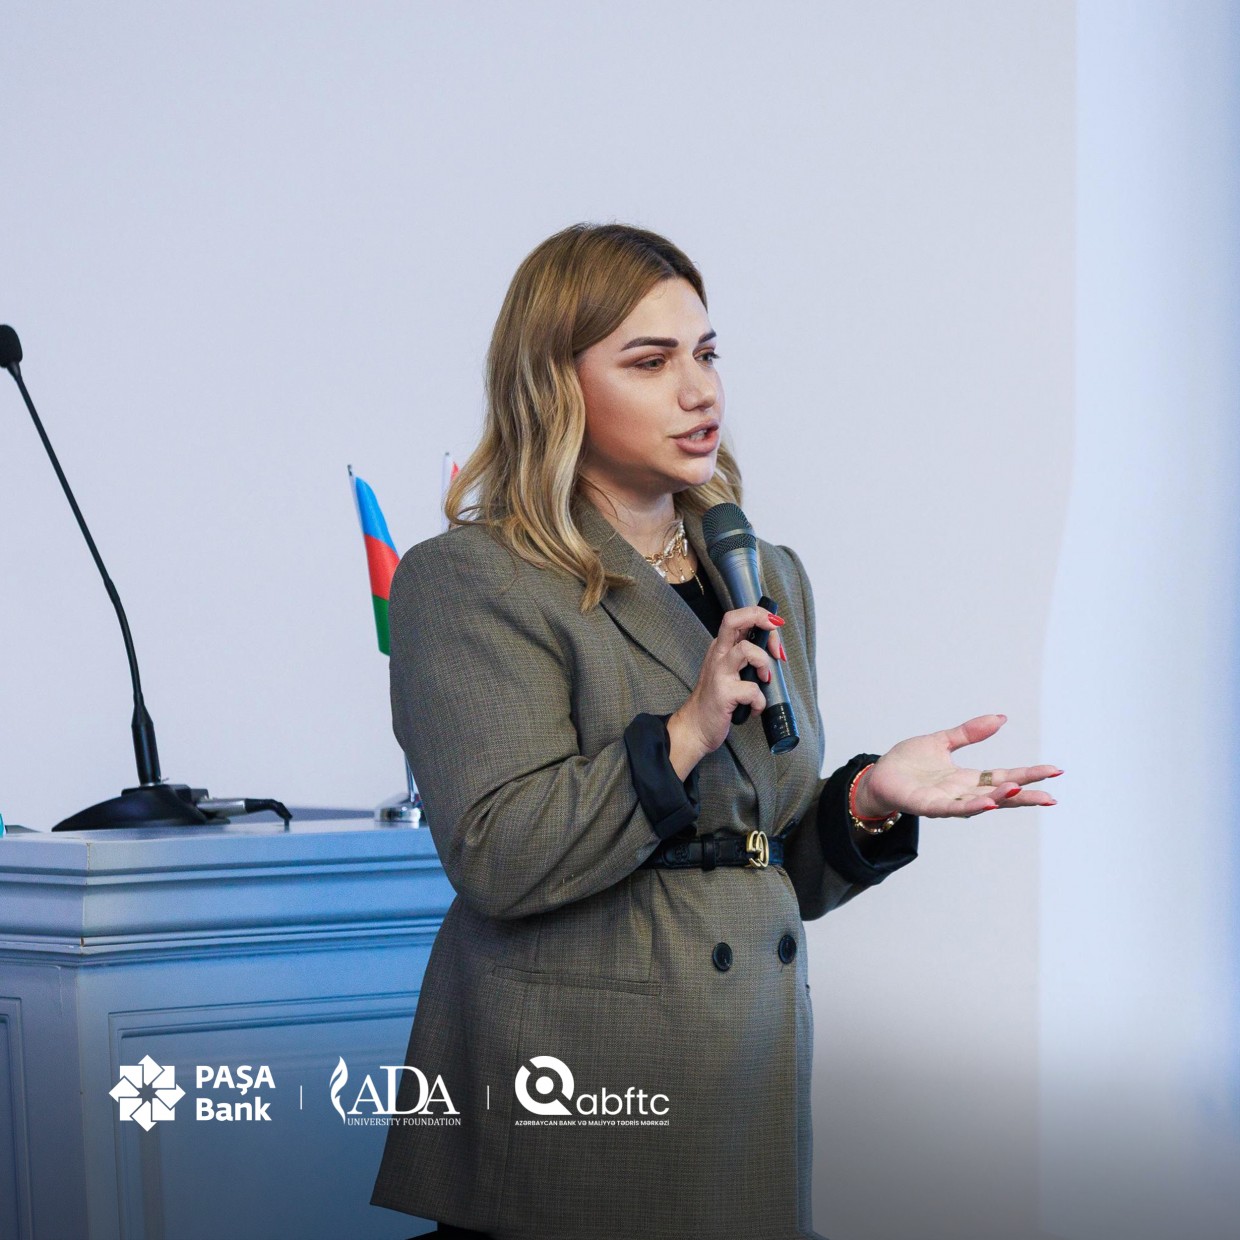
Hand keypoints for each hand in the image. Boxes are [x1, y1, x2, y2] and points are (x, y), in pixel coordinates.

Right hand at [666, 605, 782, 775]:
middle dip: (761, 621)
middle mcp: (718, 655)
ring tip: (765, 680)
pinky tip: (753, 708)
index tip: (775, 627)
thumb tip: (775, 649)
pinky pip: (752, 690)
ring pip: (746, 650)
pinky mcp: (724, 694)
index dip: (760, 616)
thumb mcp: (729, 670)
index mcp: (721, 647)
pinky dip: (760, 701)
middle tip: (775, 644)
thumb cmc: (717, 699)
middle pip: (733, 620)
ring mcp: (719, 673)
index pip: (737, 617)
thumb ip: (746, 656)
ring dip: (764, 664)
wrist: (695, 726)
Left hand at [854, 713, 1060, 819]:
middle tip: (1051, 797)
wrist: (878, 775)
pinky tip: (989, 803)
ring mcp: (946, 801)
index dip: (1029, 775)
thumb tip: (1001, 718)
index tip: (1055, 771)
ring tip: (1021, 792)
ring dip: (1000, 798)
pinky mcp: (927, 806)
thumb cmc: (908, 762)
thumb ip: (969, 732)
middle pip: (999, 795)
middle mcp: (961, 793)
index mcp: (967, 779)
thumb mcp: (942, 741)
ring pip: (979, 802)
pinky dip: (971, 807)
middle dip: (1025, 796)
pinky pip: (952, 808)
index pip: (1004, 777)